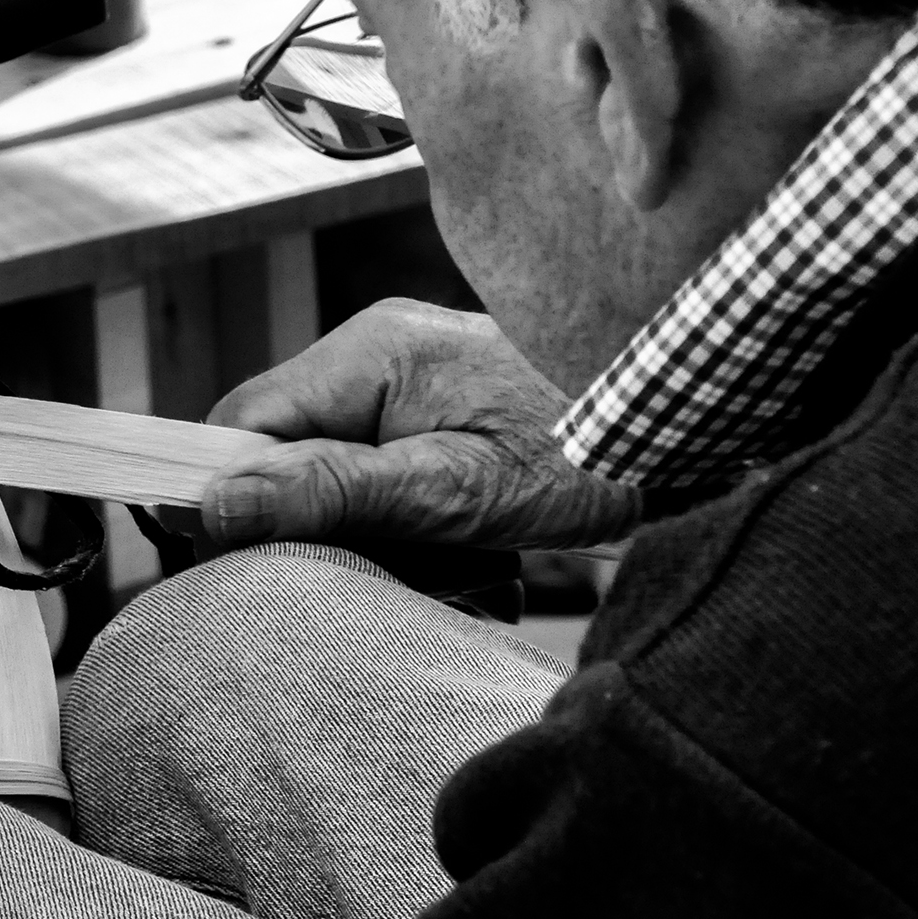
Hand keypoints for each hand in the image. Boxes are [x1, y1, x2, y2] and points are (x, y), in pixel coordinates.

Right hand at [196, 299, 642, 551]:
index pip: (240, 422)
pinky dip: (409, 519)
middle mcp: (377, 350)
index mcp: (367, 354)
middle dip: (315, 521)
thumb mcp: (454, 492)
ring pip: (333, 466)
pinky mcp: (441, 401)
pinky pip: (381, 466)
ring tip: (454, 565)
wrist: (702, 423)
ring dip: (372, 530)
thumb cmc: (592, 450)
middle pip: (284, 448)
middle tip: (388, 568)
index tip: (249, 562)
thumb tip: (215, 504)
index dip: (228, 495)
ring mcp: (410, 373)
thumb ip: (331, 494)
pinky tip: (471, 547)